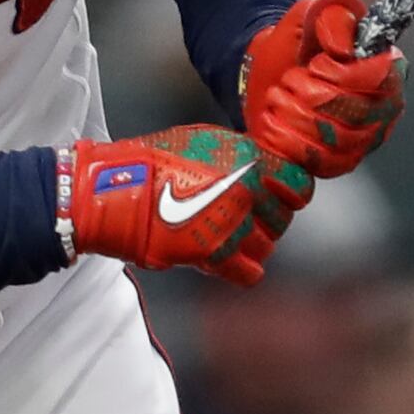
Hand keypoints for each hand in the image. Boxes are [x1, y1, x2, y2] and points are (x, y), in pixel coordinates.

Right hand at [64, 126, 310, 288]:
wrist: (114, 189)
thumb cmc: (151, 161)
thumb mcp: (203, 139)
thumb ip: (239, 154)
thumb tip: (259, 168)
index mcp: (249, 159)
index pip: (298, 185)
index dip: (289, 195)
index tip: (277, 199)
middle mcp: (247, 190)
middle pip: (281, 219)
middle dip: (265, 221)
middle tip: (242, 220)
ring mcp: (232, 223)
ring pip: (266, 247)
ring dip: (251, 246)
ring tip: (229, 239)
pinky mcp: (212, 253)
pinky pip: (249, 273)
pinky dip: (242, 271)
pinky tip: (231, 263)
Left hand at [237, 0, 404, 176]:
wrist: (268, 71)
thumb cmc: (295, 44)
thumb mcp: (311, 16)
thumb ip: (333, 20)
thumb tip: (345, 50)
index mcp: (386, 68)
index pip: (380, 80)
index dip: (341, 76)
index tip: (315, 65)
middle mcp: (384, 107)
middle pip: (356, 115)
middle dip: (310, 95)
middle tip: (291, 79)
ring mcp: (365, 138)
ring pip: (337, 141)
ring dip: (295, 115)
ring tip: (280, 96)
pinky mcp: (340, 161)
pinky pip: (322, 163)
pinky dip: (289, 140)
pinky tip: (275, 121)